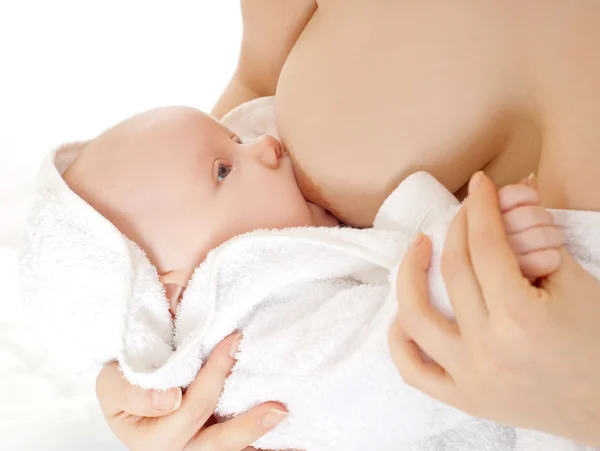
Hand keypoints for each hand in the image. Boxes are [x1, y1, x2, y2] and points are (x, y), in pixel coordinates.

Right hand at [96, 334, 285, 450]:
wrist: (128, 393)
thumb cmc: (123, 383)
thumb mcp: (112, 383)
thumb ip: (135, 392)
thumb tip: (171, 399)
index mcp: (151, 439)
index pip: (189, 409)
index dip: (213, 377)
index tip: (234, 340)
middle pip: (217, 444)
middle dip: (248, 426)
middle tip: (278, 408)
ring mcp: (198, 448)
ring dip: (261, 440)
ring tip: (288, 424)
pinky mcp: (213, 442)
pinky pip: (240, 447)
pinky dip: (261, 441)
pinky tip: (291, 440)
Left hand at [389, 172, 599, 445]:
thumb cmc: (598, 342)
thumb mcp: (576, 285)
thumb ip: (533, 242)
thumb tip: (505, 198)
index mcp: (521, 319)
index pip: (486, 247)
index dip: (481, 207)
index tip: (480, 185)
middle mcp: (488, 350)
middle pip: (454, 271)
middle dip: (458, 227)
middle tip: (464, 210)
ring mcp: (470, 378)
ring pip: (416, 318)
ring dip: (409, 275)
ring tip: (419, 248)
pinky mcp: (463, 399)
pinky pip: (413, 370)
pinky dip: (400, 339)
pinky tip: (404, 314)